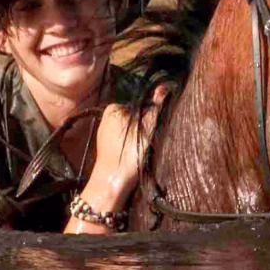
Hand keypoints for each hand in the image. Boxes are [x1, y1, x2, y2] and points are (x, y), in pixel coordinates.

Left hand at [65, 87, 166, 233]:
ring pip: (130, 128)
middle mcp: (106, 117)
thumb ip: (156, 107)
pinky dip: (132, 143)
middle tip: (152, 137)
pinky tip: (136, 153)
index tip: (157, 124)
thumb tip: (164, 87)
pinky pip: (124, 139)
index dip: (152, 112)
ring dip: (140, 135)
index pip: (140, 103)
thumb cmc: (129, 153)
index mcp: (113, 108)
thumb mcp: (147, 127)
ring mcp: (105, 132)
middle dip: (145, 123)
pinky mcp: (106, 146)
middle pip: (135, 115)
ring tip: (145, 146)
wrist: (112, 182)